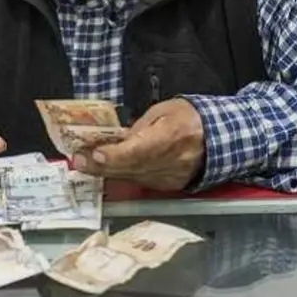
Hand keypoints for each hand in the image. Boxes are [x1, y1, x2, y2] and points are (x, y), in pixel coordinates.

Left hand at [71, 98, 204, 191]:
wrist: (218, 140)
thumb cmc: (190, 118)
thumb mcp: (165, 110)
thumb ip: (141, 125)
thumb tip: (119, 138)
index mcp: (172, 136)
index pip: (140, 150)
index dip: (117, 154)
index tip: (97, 154)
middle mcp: (170, 162)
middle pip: (131, 167)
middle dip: (101, 165)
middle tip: (79, 161)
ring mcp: (169, 177)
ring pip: (132, 177)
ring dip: (107, 172)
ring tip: (85, 164)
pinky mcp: (167, 186)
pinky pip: (140, 181)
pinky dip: (122, 175)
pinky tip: (106, 169)